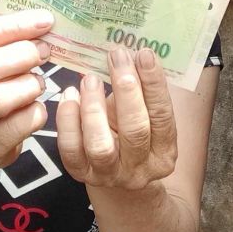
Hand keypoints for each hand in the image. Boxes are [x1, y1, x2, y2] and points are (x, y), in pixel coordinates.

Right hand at [0, 9, 53, 173]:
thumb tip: (42, 23)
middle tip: (45, 51)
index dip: (15, 25)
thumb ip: (3, 43)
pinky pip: (14, 128)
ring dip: (27, 86)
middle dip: (21, 55)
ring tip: (39, 82)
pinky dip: (33, 114)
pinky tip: (38, 107)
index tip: (45, 21)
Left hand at [57, 47, 176, 191]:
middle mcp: (140, 167)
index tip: (144, 53)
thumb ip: (140, 92)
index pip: (162, 116)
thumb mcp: (144, 115)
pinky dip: (68, 121)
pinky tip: (70, 96)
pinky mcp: (82, 174)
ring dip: (94, 107)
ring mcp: (110, 174)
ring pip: (100, 145)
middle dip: (126, 90)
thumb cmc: (133, 133)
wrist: (117, 178)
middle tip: (117, 57)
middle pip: (135, 130)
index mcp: (164, 151)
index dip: (154, 84)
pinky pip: (71, 150)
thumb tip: (127, 53)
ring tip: (90, 79)